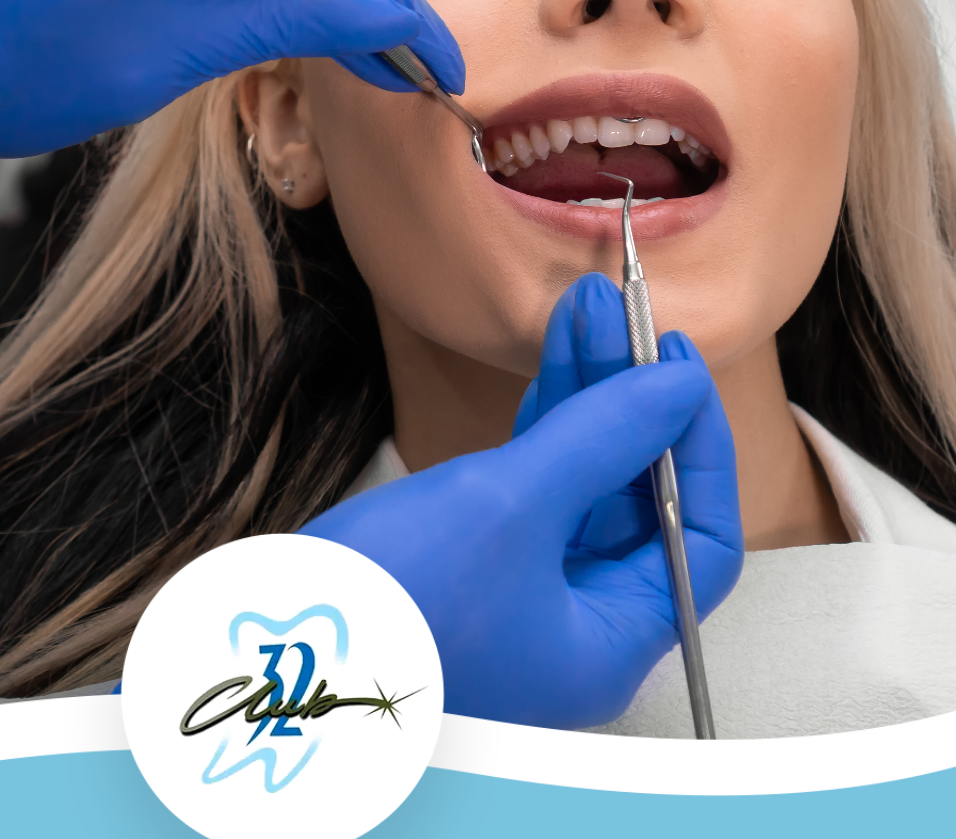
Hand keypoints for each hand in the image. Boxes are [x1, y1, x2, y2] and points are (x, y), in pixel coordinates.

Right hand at [300, 274, 742, 728]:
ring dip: (583, 398)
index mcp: (608, 646)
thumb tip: (675, 388)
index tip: (677, 365)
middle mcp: (574, 629)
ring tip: (579, 308)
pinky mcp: (471, 570)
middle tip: (621, 315)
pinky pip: (530, 492)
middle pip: (636, 504)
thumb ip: (599, 439)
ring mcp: (519, 599)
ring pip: (580, 487)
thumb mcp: (507, 505)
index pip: (698, 541)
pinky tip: (544, 363)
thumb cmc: (389, 599)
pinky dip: (540, 427)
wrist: (258, 648)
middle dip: (628, 402)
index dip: (697, 446)